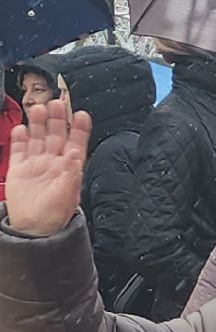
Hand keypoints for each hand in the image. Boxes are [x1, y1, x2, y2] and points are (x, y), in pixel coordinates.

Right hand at [5, 100, 91, 236]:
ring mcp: (35, 164)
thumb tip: (74, 154)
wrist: (33, 228)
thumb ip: (71, 174)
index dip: (79, 129)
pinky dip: (19, 138)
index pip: (76, 143)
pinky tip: (21, 128)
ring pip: (37, 138)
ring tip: (38, 108)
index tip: (81, 114)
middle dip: (57, 119)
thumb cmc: (54, 214)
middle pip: (56, 135)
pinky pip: (19, 149)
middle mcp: (53, 163)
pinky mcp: (19, 169)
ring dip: (38, 123)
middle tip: (56, 103)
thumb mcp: (68, 195)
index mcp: (69, 168)